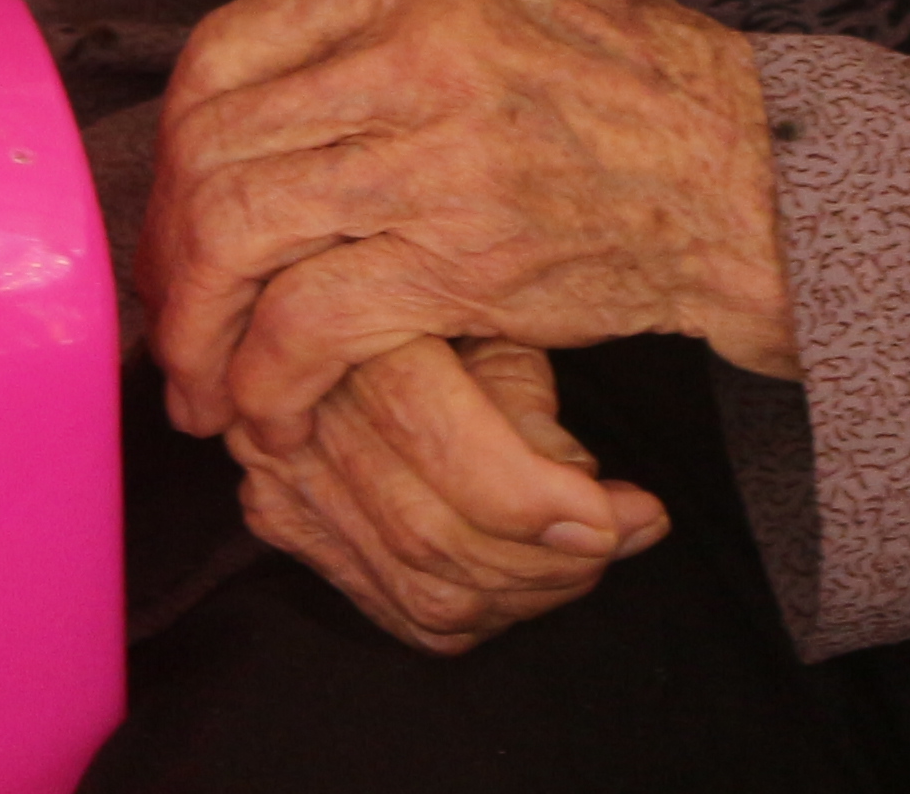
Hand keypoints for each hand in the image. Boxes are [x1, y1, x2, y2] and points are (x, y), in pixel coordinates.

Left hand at [148, 0, 793, 443]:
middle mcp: (415, 36)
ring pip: (235, 228)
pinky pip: (308, 320)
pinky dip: (264, 377)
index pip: (221, 52)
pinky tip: (264, 410)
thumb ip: (365, 29)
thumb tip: (227, 107)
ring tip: (196, 378)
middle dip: (165, 247)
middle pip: (209, 143)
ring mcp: (440, 144)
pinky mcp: (465, 255)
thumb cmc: (621, 94)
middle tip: (167, 311)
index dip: (169, 149)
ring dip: (193, 323)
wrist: (761, 183)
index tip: (168, 214)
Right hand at [235, 337, 665, 653]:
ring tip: (588, 550)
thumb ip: (520, 389)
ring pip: (423, 587)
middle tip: (626, 531)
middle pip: (428, 533)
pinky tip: (530, 574)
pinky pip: (405, 612)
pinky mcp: (287, 524)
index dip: (535, 495)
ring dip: (532, 591)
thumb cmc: (444, 296)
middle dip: (552, 558)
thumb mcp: (486, 310)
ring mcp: (279, 479)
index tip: (630, 511)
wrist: (342, 298)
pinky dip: (487, 613)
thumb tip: (578, 488)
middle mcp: (288, 413)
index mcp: (339, 331)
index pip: (432, 440)